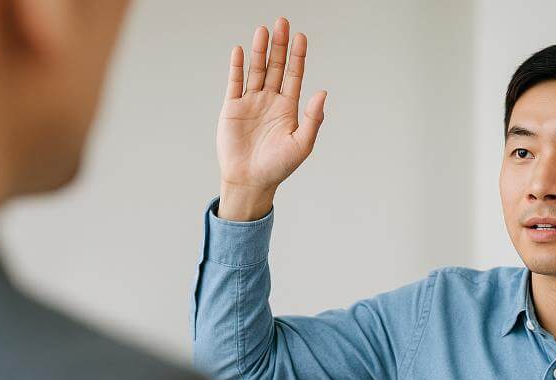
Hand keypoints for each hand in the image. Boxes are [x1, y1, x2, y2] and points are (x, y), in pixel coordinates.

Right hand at [216, 17, 326, 220]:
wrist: (250, 180)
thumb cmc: (278, 166)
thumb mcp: (302, 144)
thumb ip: (313, 118)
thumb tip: (322, 92)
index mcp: (288, 108)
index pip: (294, 75)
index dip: (298, 56)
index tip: (301, 37)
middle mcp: (270, 101)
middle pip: (275, 66)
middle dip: (279, 46)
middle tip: (282, 23)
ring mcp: (251, 102)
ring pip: (256, 70)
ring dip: (259, 50)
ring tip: (263, 30)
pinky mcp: (232, 108)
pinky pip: (235, 82)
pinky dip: (238, 67)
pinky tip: (241, 51)